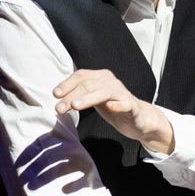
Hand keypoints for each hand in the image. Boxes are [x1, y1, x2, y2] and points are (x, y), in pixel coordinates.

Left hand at [53, 69, 174, 153]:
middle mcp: (111, 82)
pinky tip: (110, 107)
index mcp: (101, 78)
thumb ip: (79, 96)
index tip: (55, 94)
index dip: (67, 84)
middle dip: (72, 95)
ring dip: (88, 98)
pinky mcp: (132, 106)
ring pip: (104, 92)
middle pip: (89, 84)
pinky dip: (118, 104)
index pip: (81, 75)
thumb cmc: (113, 107)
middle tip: (59, 108)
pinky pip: (125, 104)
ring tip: (75, 106)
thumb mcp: (94, 100)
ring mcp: (122, 94)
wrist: (139, 119)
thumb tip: (57, 99)